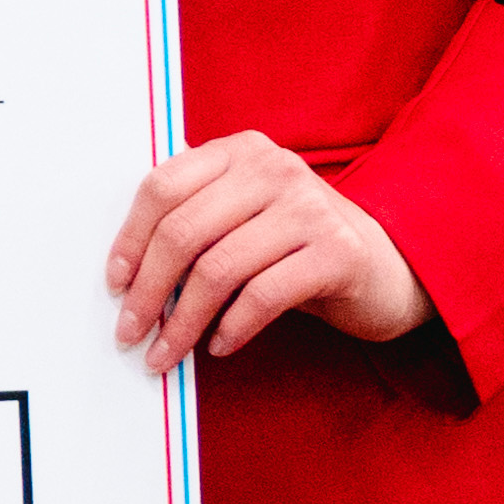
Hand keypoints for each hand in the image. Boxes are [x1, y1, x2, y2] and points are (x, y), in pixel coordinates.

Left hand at [108, 131, 426, 373]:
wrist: (388, 267)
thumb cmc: (298, 246)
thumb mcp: (244, 219)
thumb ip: (195, 225)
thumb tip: (126, 277)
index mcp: (240, 151)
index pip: (162, 187)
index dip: (130, 239)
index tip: (115, 284)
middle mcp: (274, 169)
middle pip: (183, 231)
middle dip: (148, 291)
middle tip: (130, 333)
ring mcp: (310, 208)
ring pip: (217, 269)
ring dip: (183, 322)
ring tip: (167, 352)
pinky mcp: (338, 252)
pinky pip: (263, 295)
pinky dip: (232, 327)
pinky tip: (220, 346)